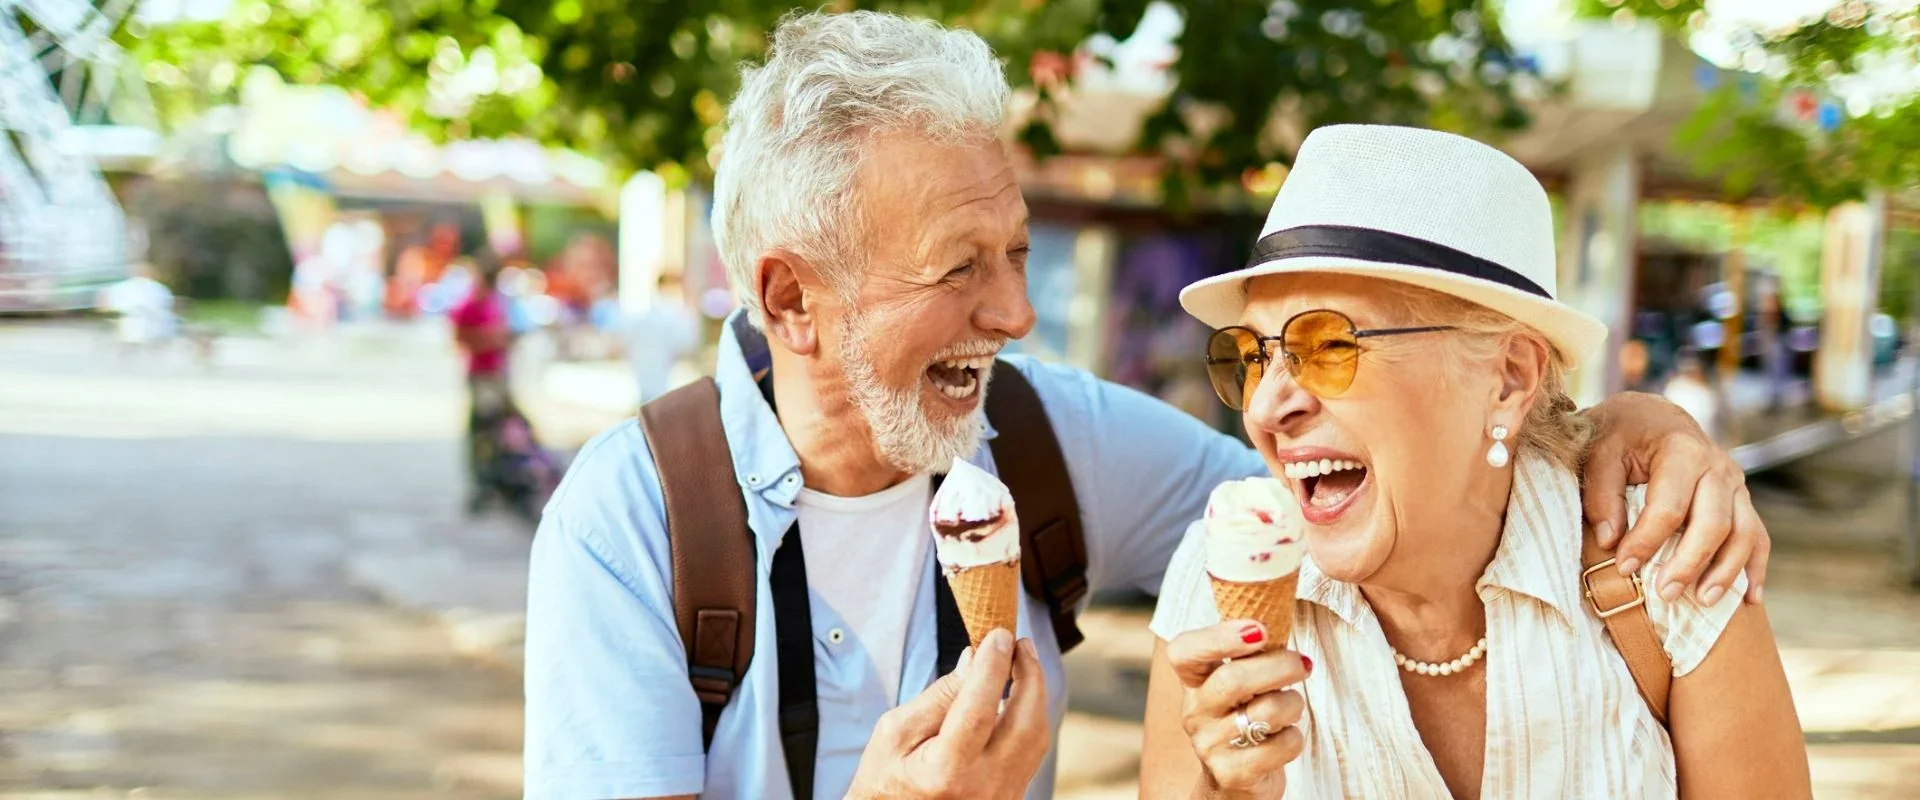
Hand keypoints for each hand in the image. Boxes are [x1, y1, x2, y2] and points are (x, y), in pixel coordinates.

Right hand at [844, 629, 1049, 799]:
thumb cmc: (886, 777)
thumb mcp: (894, 732)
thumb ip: (938, 697)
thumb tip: (974, 659)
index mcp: (945, 772)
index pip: (979, 710)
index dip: (993, 667)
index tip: (999, 635)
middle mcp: (982, 787)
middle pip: (1025, 724)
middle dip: (1030, 676)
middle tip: (1020, 643)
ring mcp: (1001, 796)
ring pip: (1036, 737)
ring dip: (1034, 695)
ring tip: (1021, 662)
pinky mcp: (1010, 796)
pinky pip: (1031, 752)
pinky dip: (1029, 717)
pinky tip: (1018, 696)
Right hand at [1166, 621, 1307, 798]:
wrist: (1234, 783)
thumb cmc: (1245, 719)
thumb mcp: (1238, 685)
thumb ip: (1249, 653)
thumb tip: (1279, 610)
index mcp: (1193, 683)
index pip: (1184, 652)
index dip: (1219, 637)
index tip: (1259, 630)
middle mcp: (1195, 713)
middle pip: (1233, 679)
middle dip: (1279, 666)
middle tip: (1302, 663)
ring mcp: (1209, 746)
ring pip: (1266, 712)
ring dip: (1292, 704)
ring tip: (1291, 706)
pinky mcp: (1232, 774)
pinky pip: (1280, 745)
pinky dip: (1294, 738)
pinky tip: (1284, 738)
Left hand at [1582, 392, 1769, 605]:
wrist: (1651, 417)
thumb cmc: (1621, 436)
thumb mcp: (1600, 454)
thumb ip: (1602, 495)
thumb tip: (1610, 541)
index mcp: (1682, 451)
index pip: (1669, 507)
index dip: (1646, 541)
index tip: (1624, 567)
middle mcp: (1717, 467)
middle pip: (1714, 524)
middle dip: (1689, 564)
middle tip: (1664, 594)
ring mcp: (1736, 485)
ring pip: (1743, 534)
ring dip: (1726, 572)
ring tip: (1702, 602)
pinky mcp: (1742, 500)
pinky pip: (1758, 537)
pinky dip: (1755, 568)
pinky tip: (1750, 600)